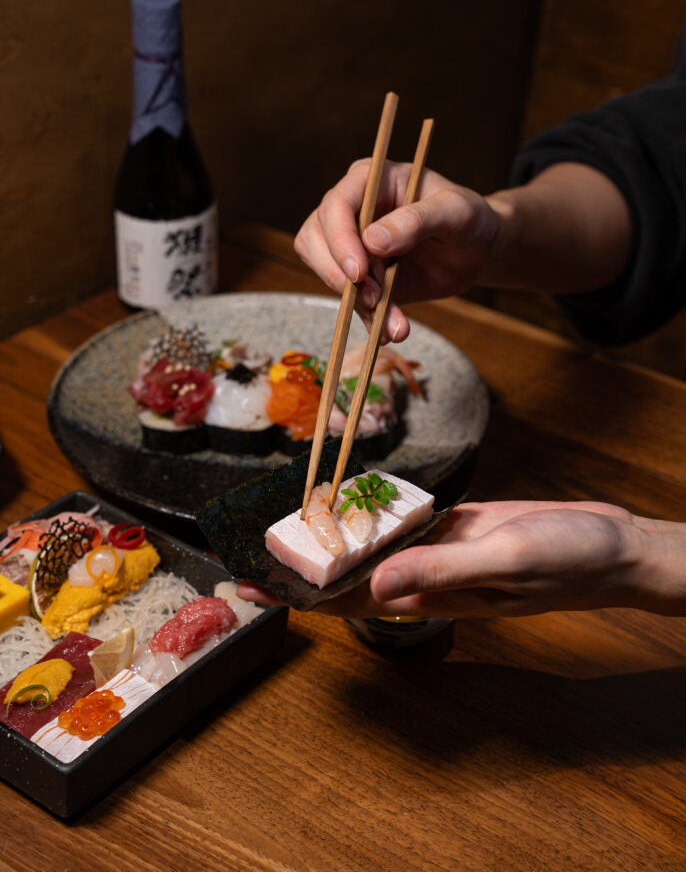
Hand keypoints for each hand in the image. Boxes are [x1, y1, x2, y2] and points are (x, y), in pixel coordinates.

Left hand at [238, 500, 685, 618]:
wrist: (611, 545)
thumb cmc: (566, 563)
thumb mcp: (504, 560)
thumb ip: (442, 570)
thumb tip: (376, 582)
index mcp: (433, 595)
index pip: (350, 601)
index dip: (301, 596)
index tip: (254, 586)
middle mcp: (430, 576)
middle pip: (353, 572)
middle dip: (307, 561)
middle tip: (259, 538)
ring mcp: (444, 550)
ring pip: (380, 543)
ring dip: (341, 534)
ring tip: (294, 515)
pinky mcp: (462, 526)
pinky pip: (412, 519)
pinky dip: (384, 508)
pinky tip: (358, 496)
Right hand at [295, 159, 502, 342]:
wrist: (476, 251)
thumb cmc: (468, 218)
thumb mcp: (455, 211)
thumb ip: (417, 220)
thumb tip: (373, 240)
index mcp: (371, 180)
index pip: (337, 204)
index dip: (340, 239)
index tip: (358, 272)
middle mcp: (352, 208)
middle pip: (315, 239)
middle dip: (339, 274)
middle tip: (374, 298)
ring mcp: (351, 243)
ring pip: (326, 271)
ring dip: (356, 303)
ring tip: (394, 324)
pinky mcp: (359, 275)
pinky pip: (350, 299)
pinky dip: (368, 319)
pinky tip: (392, 330)